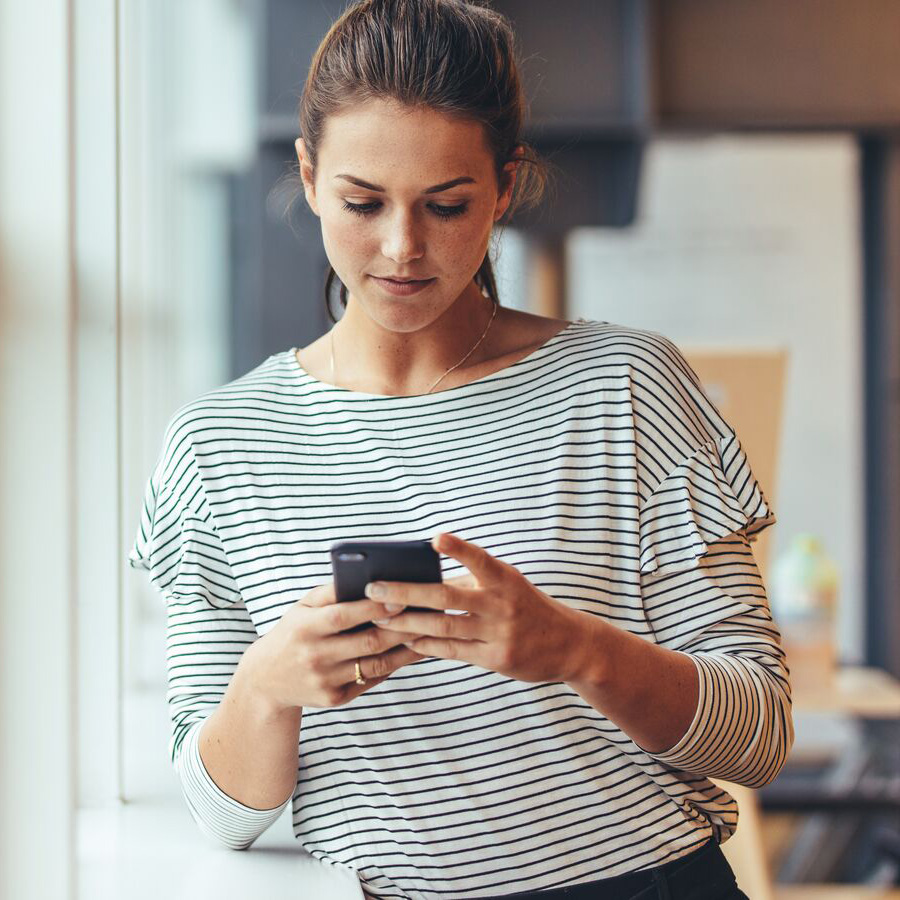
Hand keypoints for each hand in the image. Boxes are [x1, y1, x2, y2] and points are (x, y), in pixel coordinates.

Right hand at [245, 580, 426, 710]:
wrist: (266, 679)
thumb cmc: (293, 632)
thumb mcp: (302, 607)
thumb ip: (332, 592)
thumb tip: (369, 575)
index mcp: (305, 628)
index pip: (344, 616)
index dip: (374, 607)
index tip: (402, 597)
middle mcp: (315, 656)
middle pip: (368, 642)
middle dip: (402, 628)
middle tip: (430, 614)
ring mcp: (325, 681)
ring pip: (376, 664)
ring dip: (407, 649)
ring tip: (430, 633)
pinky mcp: (335, 699)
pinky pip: (372, 680)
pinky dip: (394, 666)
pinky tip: (413, 652)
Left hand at [366, 532, 590, 683]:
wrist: (570, 644)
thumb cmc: (527, 607)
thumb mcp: (509, 585)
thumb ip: (473, 580)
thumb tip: (424, 578)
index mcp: (505, 579)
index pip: (479, 559)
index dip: (458, 548)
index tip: (435, 538)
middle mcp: (502, 604)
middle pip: (446, 596)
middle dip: (406, 592)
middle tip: (373, 588)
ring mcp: (499, 633)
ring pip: (443, 627)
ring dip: (407, 622)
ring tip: (379, 617)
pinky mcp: (496, 658)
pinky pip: (452, 651)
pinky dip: (426, 645)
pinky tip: (406, 639)